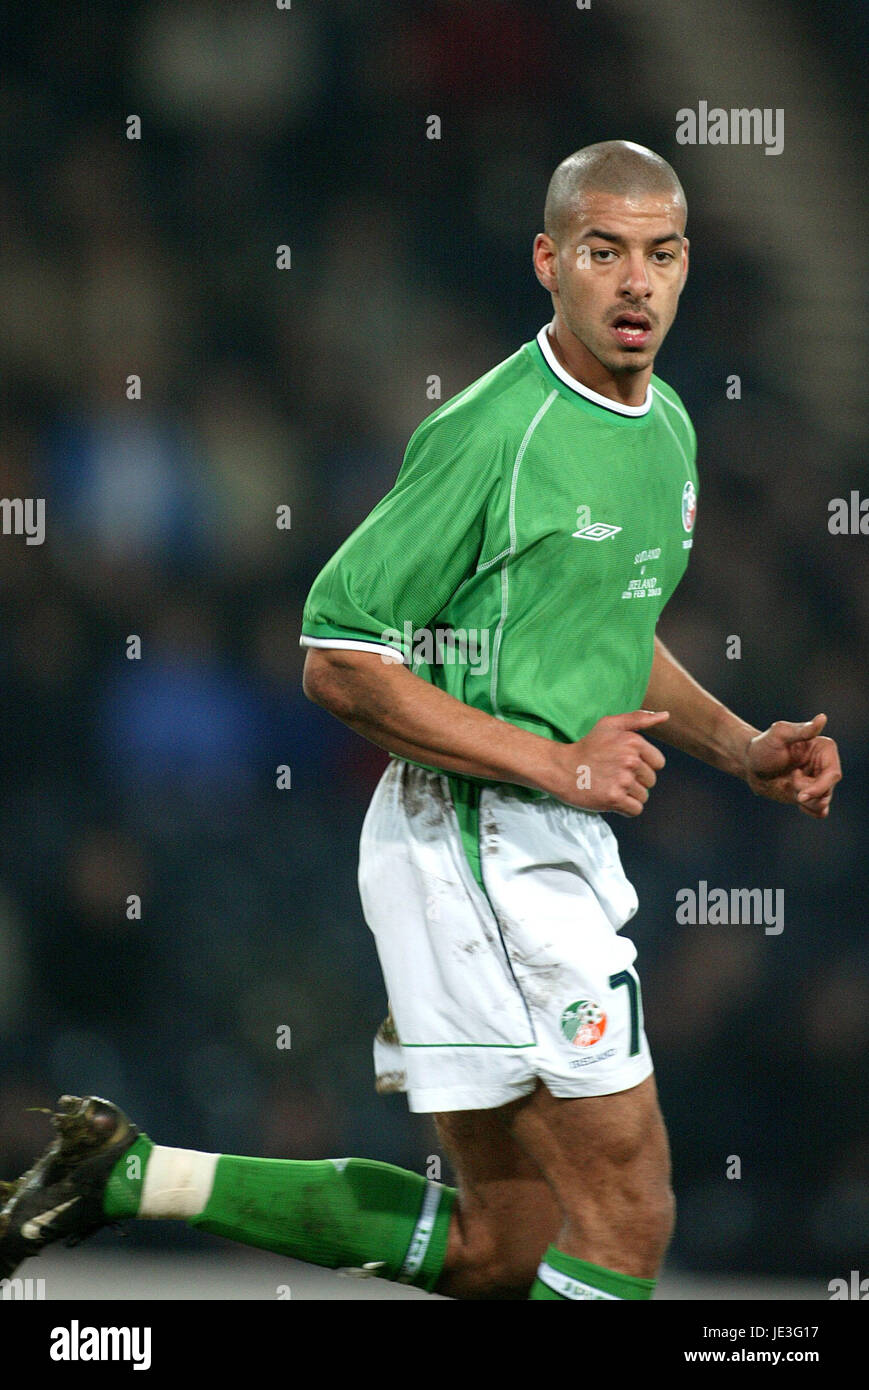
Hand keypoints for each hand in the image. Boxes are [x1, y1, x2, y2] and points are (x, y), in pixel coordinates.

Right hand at [549, 709, 668, 815]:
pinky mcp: (614, 798)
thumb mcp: (610, 725)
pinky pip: (635, 809)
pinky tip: (612, 798)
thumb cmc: (587, 747)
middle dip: (636, 781)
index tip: (624, 764)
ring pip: (643, 796)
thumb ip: (638, 719)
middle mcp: (631, 760)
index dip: (643, 765)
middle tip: (614, 775)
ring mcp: (623, 780)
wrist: (561, 768)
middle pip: (651, 781)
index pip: (658, 763)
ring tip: (611, 785)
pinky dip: (625, 808)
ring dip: (629, 795)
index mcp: (634, 742)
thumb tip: (665, 716)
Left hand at [745, 714, 841, 817]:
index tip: (801, 794)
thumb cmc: (763, 746)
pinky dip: (809, 809)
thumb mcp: (779, 735)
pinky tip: (795, 799)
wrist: (749, 764)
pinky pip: (819, 810)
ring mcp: (818, 781)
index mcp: (824, 750)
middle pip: (828, 791)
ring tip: (790, 786)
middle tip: (790, 782)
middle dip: (808, 794)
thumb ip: (801, 730)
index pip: (833, 775)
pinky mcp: (810, 794)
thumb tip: (822, 718)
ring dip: (806, 801)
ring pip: (823, 802)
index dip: (820, 787)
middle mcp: (825, 765)